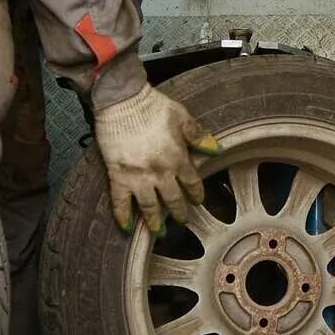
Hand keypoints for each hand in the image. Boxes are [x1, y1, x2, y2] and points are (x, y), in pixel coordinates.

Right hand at [92, 83, 223, 233]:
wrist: (122, 101)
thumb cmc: (152, 106)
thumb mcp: (182, 117)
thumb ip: (198, 136)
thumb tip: (215, 149)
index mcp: (178, 158)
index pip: (192, 183)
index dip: (196, 194)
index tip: (197, 201)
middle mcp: (161, 172)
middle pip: (173, 199)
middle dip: (179, 212)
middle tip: (182, 221)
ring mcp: (139, 177)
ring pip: (150, 206)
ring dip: (155, 221)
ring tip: (159, 232)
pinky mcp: (118, 176)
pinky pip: (120, 201)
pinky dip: (123, 216)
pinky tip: (127, 227)